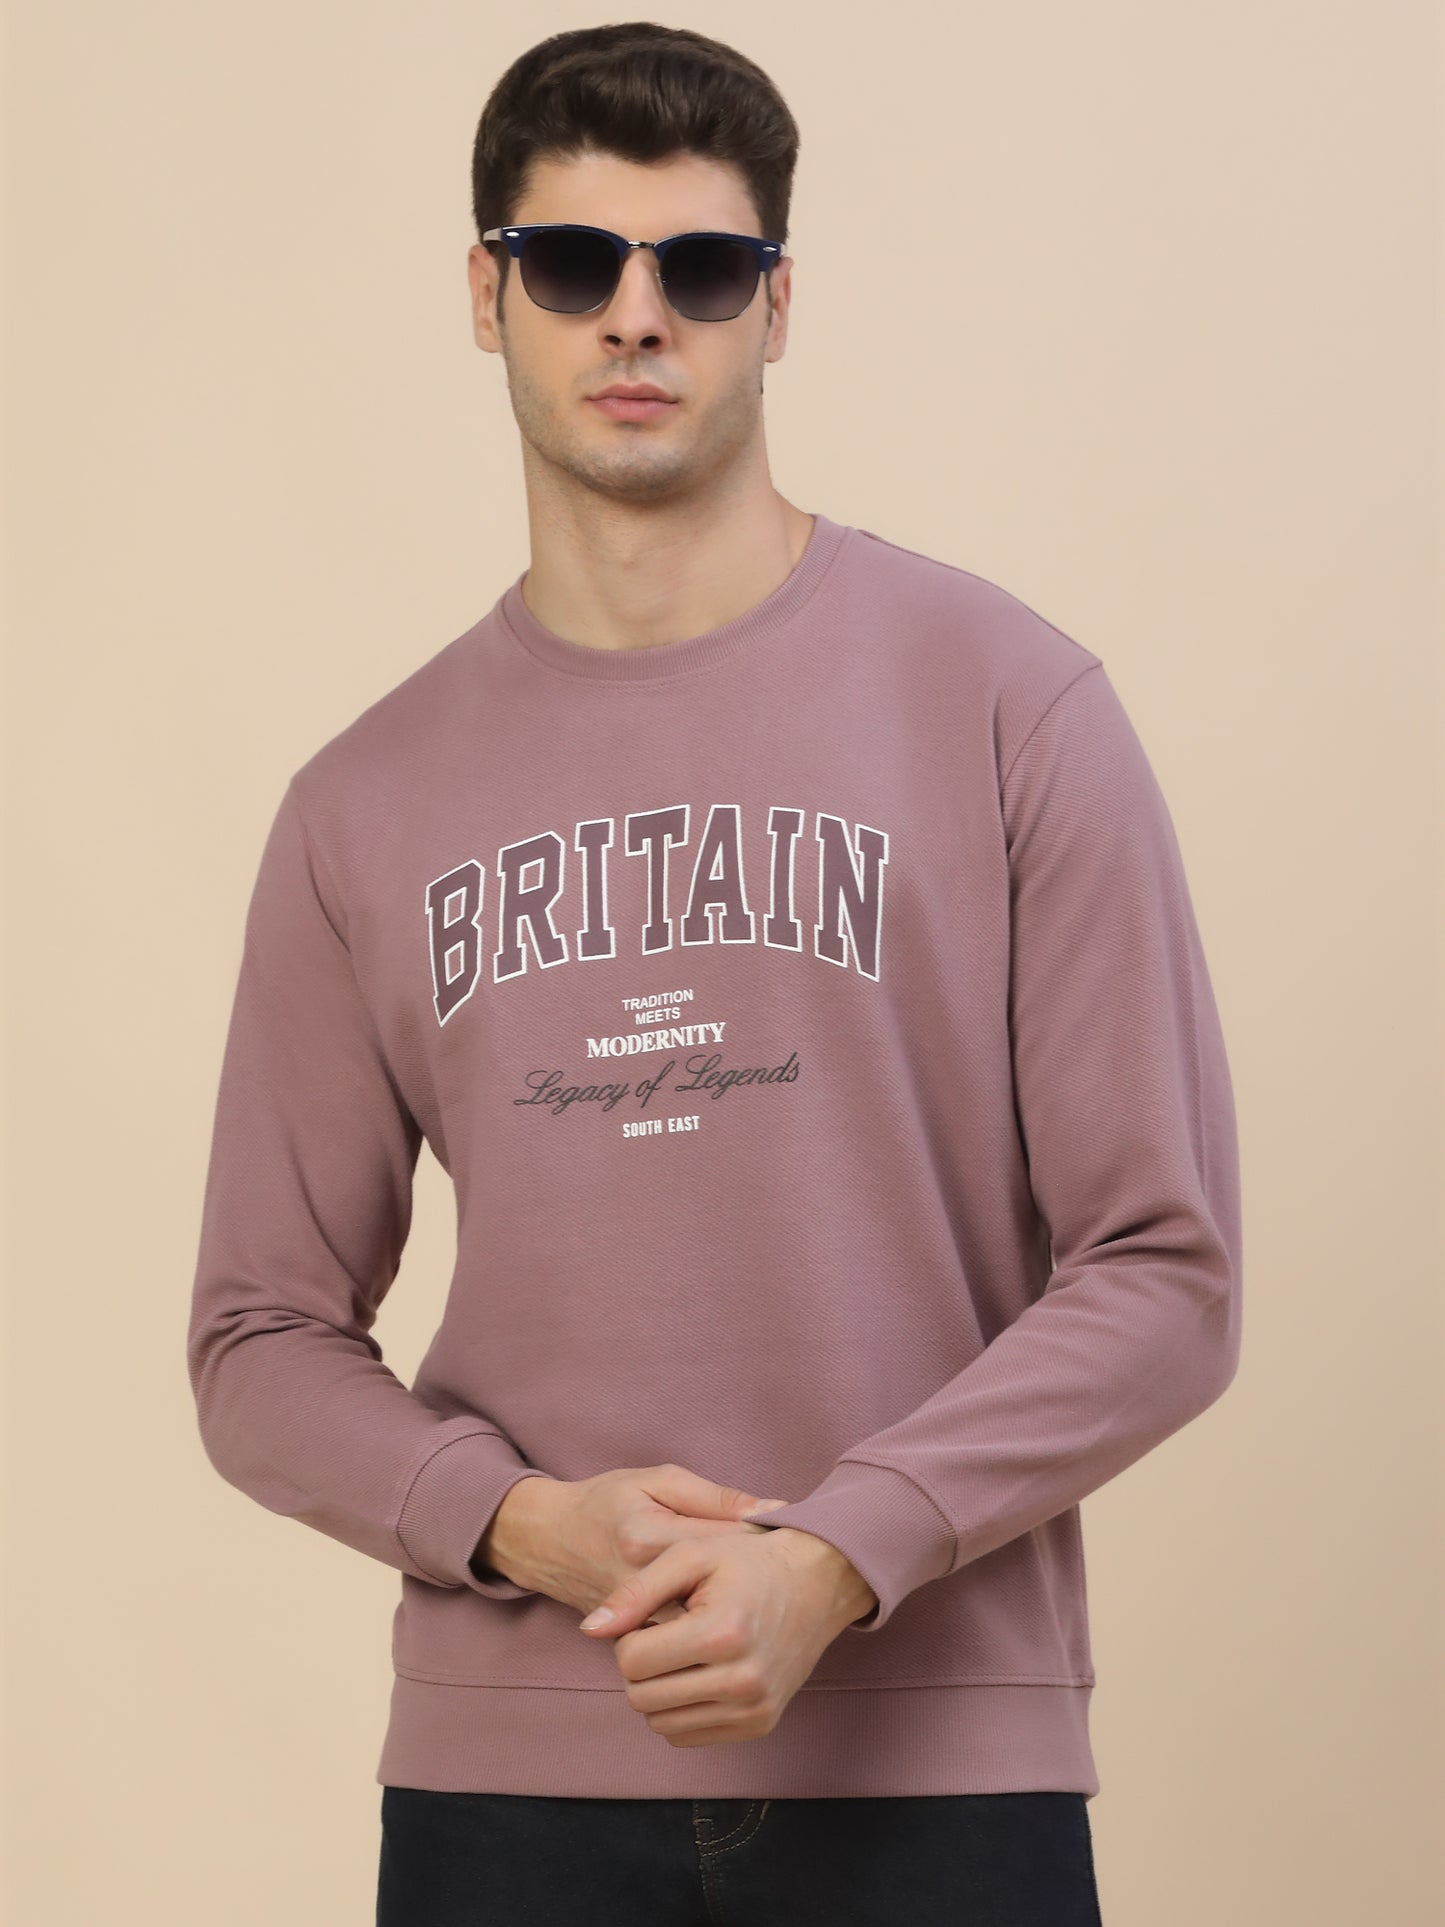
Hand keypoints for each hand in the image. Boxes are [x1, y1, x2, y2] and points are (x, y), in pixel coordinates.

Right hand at [478, 1463, 790, 1619]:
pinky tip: (720, 1624)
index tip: (781, 1537)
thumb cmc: (606, 1501)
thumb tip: (774, 1510)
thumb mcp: (657, 1480)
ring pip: (697, 1635)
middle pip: (714, 1599)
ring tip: (752, 1603)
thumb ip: (714, 1497)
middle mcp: (637, 1586)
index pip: (723, 1545)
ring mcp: (631, 1621)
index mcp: (648, 1537)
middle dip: (749, 1590)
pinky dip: (701, 1639)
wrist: (546, 1541)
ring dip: (728, 1620)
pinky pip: (676, 1651)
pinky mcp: (627, 1641)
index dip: (759, 1541)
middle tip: (773, 1580)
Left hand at [576, 1525, 878, 1746]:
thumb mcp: (691, 1555)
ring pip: (659, 1723)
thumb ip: (636, 1592)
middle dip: (640, 1663)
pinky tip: (700, 1672)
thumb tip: (589, 1629)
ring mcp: (754, 1709)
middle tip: (665, 1630)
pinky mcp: (760, 1725)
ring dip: (658, 1689)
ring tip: (683, 1650)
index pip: (631, 1660)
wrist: (817, 1582)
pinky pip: (687, 1736)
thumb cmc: (748, 1562)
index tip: (651, 1613)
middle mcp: (741, 1681)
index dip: (629, 1634)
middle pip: (640, 1697)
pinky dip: (681, 1708)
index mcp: (721, 1634)